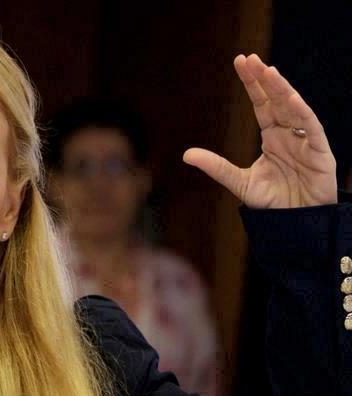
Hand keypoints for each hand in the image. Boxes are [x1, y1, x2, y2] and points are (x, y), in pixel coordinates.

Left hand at [183, 54, 336, 208]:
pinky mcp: (320, 152)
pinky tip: (290, 98)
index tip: (241, 62)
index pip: (261, 103)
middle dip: (264, 79)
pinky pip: (311, 128)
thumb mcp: (240, 182)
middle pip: (276, 100)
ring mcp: (305, 140)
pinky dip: (302, 113)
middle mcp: (289, 133)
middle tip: (250, 58)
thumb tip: (186, 155)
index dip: (252, 83)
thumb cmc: (273, 202)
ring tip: (268, 72)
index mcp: (272, 136)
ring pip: (294, 108)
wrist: (296, 225)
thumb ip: (217, 167)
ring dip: (282, 89)